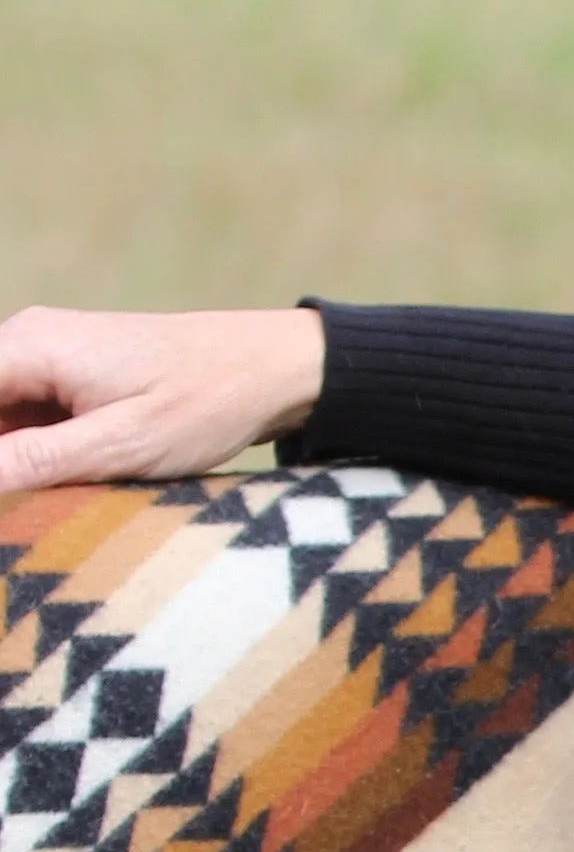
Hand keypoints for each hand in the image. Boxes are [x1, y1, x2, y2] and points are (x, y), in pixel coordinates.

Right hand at [0, 305, 326, 495]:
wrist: (269, 370)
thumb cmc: (205, 402)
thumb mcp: (121, 444)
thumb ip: (36, 460)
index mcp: (26, 346)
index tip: (9, 498)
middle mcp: (26, 342)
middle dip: (5, 466)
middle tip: (29, 509)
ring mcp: (48, 360)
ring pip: (3, 421)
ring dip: (17, 465)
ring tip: (63, 497)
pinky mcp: (72, 381)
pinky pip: (31, 421)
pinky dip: (38, 456)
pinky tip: (67, 489)